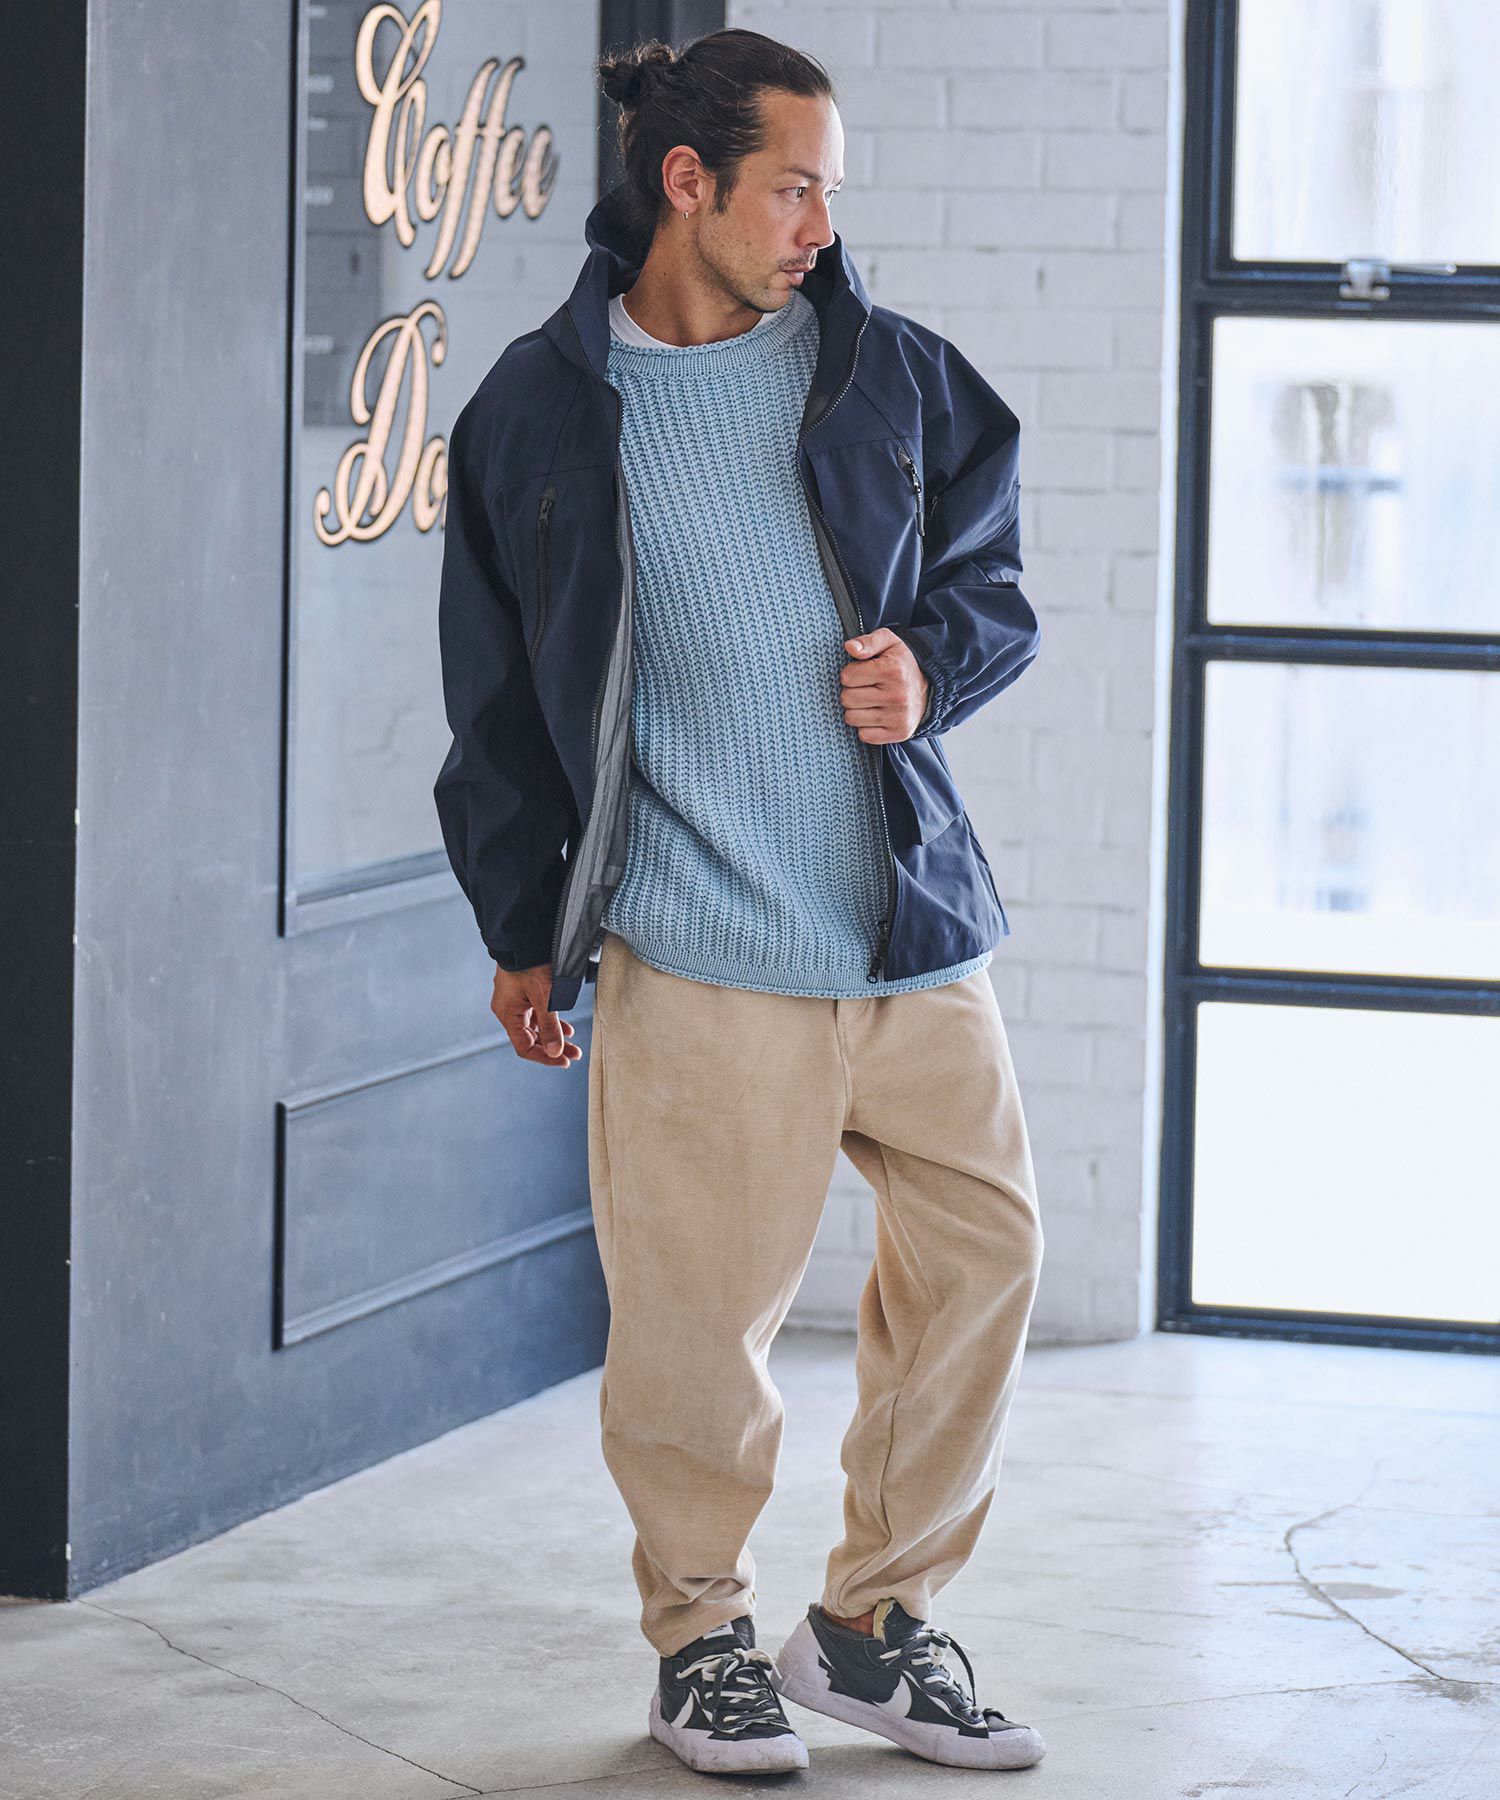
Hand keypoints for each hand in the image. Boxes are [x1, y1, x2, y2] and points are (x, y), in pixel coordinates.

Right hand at [492, 963, 581, 1068]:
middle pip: (530, 1038)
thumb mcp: (544, 996)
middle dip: (552, 1049)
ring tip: (573, 1044)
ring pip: (535, 1027)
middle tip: (574, 1055)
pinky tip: (564, 1028)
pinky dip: (549, 1023)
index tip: (564, 1060)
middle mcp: (508, 1009)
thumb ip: (550, 1026)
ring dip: (553, 1036)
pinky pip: (535, 1014)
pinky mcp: (522, 992)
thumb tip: (555, 1052)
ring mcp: (514, 1000)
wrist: (525, 935)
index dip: (544, 1057)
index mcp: (507, 1013)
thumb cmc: (532, 962)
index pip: (524, 1046)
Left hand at [840, 628, 929, 742]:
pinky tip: (876, 715)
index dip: (850, 673)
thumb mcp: (889, 642)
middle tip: (866, 688)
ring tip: (870, 701)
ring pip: (852, 718)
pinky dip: (865, 726)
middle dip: (851, 692)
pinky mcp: (899, 733)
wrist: (930, 688)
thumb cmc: (902, 664)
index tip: (863, 673)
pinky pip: (864, 735)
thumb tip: (850, 647)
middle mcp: (897, 695)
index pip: (847, 676)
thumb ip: (868, 641)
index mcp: (892, 670)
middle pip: (847, 699)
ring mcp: (898, 717)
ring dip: (856, 710)